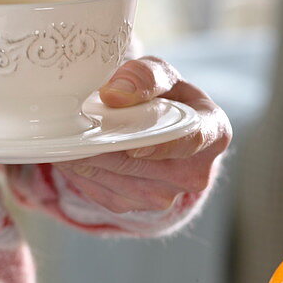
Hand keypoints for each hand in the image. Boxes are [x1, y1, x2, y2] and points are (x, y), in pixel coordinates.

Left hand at [56, 56, 231, 213]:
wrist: (157, 127)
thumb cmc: (163, 96)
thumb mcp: (160, 74)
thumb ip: (144, 76)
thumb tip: (114, 95)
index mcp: (212, 132)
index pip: (190, 142)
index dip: (160, 146)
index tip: (133, 147)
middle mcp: (194, 173)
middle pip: (141, 164)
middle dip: (103, 145)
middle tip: (72, 129)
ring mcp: (167, 195)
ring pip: (117, 179)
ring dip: (86, 160)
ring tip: (70, 138)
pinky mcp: (139, 208)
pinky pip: (103, 192)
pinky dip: (83, 173)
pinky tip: (76, 154)